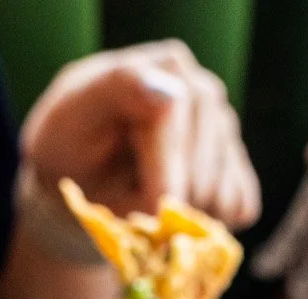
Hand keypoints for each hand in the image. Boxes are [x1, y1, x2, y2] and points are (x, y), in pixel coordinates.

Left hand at [22, 41, 260, 229]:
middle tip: (136, 213)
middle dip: (172, 196)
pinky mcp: (234, 169)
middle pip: (207, 160)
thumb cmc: (70, 146)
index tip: (155, 203)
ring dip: (186, 214)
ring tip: (148, 211)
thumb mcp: (73, 115)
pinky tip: (173, 215)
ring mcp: (224, 131)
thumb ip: (116, 92)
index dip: (166, 165)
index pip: (180, 114)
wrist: (82, 184)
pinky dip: (207, 223)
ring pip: (225, 189)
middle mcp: (203, 92)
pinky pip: (238, 206)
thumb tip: (169, 90)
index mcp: (165, 67)